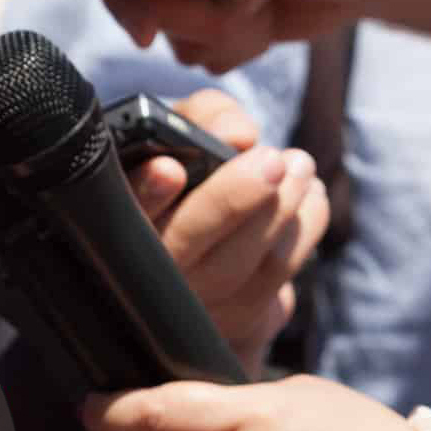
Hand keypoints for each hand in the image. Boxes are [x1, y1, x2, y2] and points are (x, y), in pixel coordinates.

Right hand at [129, 90, 327, 371]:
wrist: (204, 235)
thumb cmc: (188, 166)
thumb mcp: (183, 127)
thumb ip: (205, 115)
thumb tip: (240, 134)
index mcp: (120, 216)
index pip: (120, 209)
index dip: (147, 193)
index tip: (170, 169)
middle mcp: (146, 268)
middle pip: (185, 241)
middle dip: (232, 199)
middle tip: (273, 160)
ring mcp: (191, 299)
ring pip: (236, 263)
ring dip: (280, 209)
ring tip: (300, 163)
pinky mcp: (235, 315)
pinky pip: (275, 276)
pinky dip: (303, 229)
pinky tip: (310, 194)